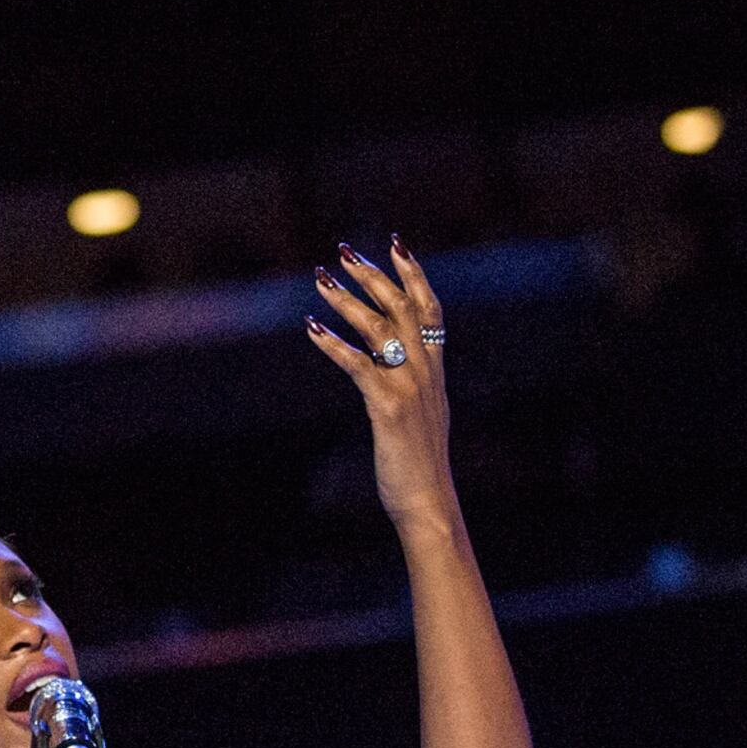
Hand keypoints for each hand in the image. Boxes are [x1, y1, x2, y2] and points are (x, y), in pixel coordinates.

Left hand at [308, 237, 458, 533]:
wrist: (428, 502)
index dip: (414, 275)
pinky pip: (358, 366)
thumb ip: (414, 382)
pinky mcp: (388, 408)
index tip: (396, 245)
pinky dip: (333, 344)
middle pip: (403, 308)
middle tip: (344, 253)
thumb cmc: (418, 464)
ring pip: (380, 330)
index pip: (431, 310)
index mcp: (435, 371)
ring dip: (348, 301)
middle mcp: (426, 373)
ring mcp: (409, 388)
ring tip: (321, 280)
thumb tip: (394, 360)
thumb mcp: (423, 413)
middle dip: (373, 276)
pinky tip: (311, 328)